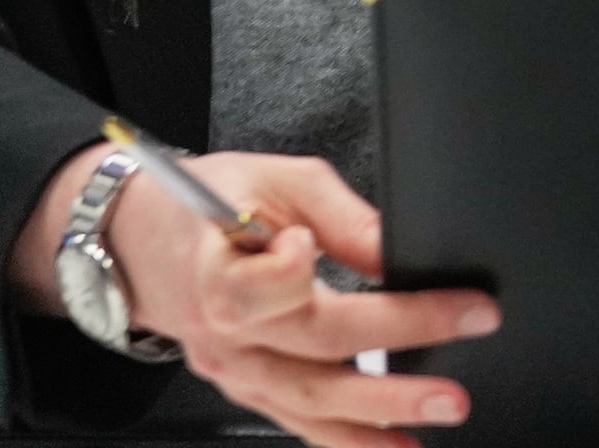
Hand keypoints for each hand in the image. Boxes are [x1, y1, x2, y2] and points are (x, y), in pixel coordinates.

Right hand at [14, 147, 497, 447]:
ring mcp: (232, 368)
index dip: (290, 270)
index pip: (263, 288)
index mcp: (216, 269)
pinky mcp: (244, 387)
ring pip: (307, 402)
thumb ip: (339, 215)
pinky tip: (391, 445)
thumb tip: (394, 250)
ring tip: (441, 410)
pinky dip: (347, 438)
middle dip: (392, 351)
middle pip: (311, 349)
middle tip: (459, 340)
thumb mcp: (271, 179)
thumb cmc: (203, 203)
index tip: (309, 244)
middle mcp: (222, 331)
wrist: (139, 242)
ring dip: (378, 416)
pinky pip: (297, 421)